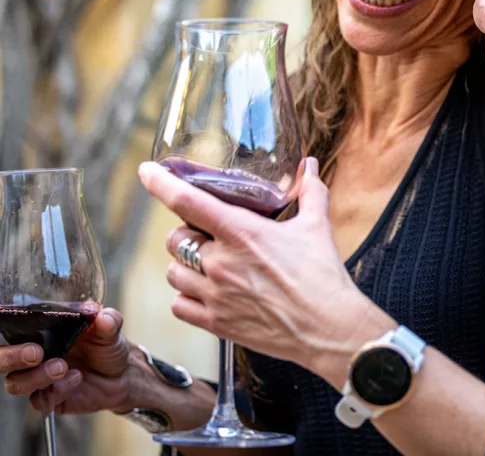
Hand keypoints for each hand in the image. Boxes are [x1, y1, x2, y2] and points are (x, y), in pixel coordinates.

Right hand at [1, 308, 132, 414]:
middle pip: (2, 359)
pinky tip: (75, 379)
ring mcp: (38, 378)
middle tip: (35, 354)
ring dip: (36, 376)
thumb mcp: (111, 329)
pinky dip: (57, 390)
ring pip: (15, 383)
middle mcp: (34, 355)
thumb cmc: (108, 346)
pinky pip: (39, 400)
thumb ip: (108, 320)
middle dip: (9, 357)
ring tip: (62, 367)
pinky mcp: (47, 398)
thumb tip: (103, 317)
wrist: (122, 375)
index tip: (21, 330)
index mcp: (42, 333)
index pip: (14, 330)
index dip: (9, 329)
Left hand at [139, 157, 372, 369]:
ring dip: (184, 266)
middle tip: (207, 235)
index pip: (187, 201)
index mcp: (242, 232)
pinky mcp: (216, 323)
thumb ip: (310, 191)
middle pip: (174, 239)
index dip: (160, 183)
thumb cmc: (323, 276)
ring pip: (172, 273)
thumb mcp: (317, 225)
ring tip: (206, 265)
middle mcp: (221, 262)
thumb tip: (311, 165)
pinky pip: (179, 306)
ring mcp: (215, 295)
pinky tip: (205, 293)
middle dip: (186, 233)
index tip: (146, 171)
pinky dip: (186, 298)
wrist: (328, 328)